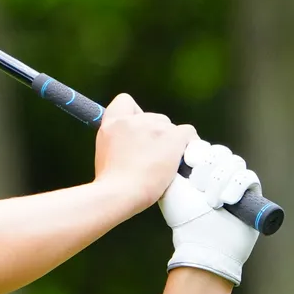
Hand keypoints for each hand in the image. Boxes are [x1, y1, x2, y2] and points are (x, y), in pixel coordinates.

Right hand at [93, 93, 196, 210]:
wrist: (120, 192)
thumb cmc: (111, 182)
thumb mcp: (103, 153)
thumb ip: (117, 141)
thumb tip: (130, 146)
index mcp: (112, 124)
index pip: (125, 101)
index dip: (135, 113)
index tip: (138, 129)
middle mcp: (132, 121)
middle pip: (154, 117)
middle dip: (157, 133)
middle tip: (155, 155)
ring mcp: (154, 127)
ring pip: (171, 127)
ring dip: (171, 141)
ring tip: (167, 162)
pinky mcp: (173, 137)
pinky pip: (189, 132)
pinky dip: (189, 143)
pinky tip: (185, 157)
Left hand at [159, 140, 260, 284]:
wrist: (203, 242)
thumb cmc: (184, 217)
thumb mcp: (169, 187)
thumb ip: (169, 163)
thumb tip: (173, 144)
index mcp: (198, 169)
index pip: (204, 146)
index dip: (198, 151)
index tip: (188, 162)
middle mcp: (217, 173)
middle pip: (220, 151)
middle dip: (208, 165)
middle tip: (197, 185)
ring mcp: (235, 182)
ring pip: (235, 161)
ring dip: (220, 179)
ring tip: (210, 201)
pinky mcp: (252, 193)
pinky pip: (248, 176)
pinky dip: (236, 186)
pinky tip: (226, 200)